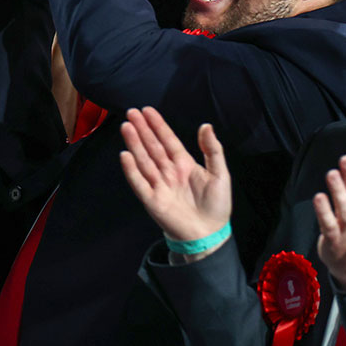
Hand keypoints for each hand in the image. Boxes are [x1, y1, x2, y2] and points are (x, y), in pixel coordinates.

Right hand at [119, 107, 232, 252]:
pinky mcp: (152, 200)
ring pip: (144, 160)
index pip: (168, 140)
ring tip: (126, 127)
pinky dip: (131, 170)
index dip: (158, 125)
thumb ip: (212, 150)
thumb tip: (206, 125)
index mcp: (184, 164)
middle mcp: (168, 172)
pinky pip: (139, 182)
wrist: (210, 235)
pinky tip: (125, 155)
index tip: (147, 111)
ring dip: (135, 143)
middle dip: (142, 130)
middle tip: (131, 112)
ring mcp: (159, 185)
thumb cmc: (217, 205)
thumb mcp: (220, 174)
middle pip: (152, 147)